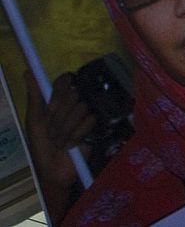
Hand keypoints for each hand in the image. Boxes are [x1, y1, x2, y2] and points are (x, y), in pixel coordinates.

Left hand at [24, 71, 91, 193]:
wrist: (54, 170)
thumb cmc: (41, 146)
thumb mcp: (34, 121)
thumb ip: (35, 96)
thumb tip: (28, 72)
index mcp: (60, 99)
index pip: (65, 80)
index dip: (59, 94)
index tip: (51, 110)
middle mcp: (75, 102)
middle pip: (73, 94)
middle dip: (60, 118)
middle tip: (53, 134)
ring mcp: (88, 112)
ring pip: (81, 108)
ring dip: (67, 129)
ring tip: (61, 142)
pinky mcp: (99, 123)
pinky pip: (90, 121)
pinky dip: (77, 135)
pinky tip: (72, 145)